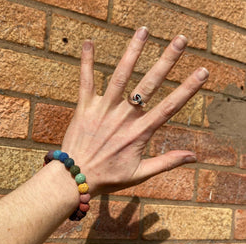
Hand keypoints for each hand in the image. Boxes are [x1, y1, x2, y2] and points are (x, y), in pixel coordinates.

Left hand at [62, 27, 208, 196]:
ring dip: (132, 53)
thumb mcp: (140, 174)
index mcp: (139, 132)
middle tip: (180, 40)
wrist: (76, 177)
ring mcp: (103, 110)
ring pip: (120, 77)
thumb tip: (193, 156)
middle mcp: (124, 117)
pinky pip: (86, 81)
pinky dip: (86, 62)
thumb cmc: (108, 177)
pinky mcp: (84, 108)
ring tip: (143, 31)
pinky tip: (88, 42)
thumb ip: (166, 162)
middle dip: (166, 61)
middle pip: (149, 85)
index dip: (187, 89)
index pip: (169, 107)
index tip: (201, 72)